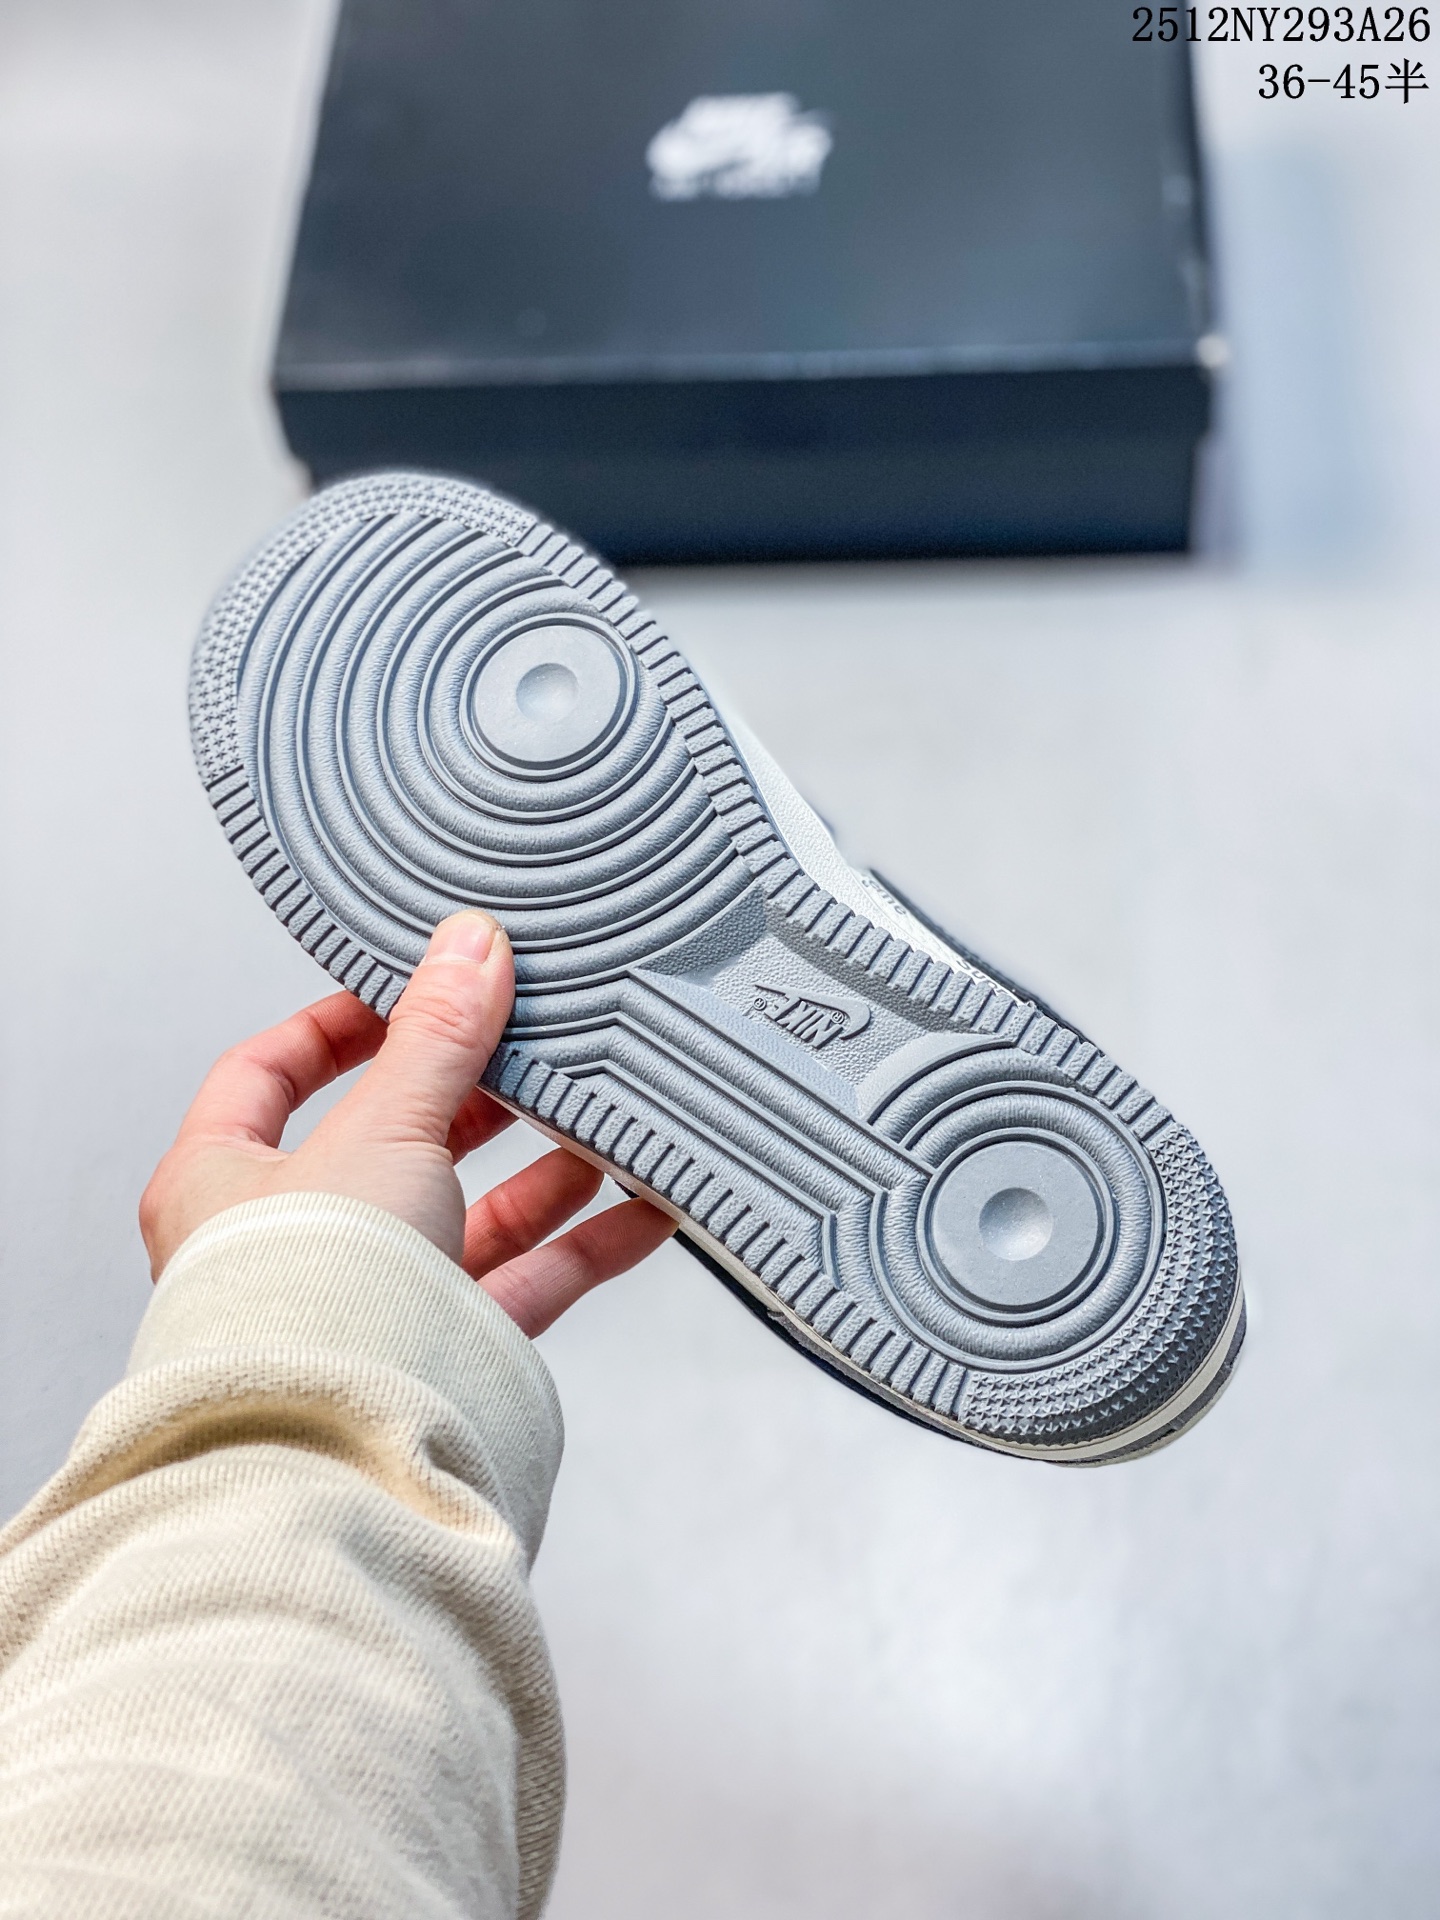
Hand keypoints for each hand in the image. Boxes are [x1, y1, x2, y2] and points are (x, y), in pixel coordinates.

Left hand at [139, 911, 674, 1336]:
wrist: (341, 1457)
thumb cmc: (307, 1301)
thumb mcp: (382, 1128)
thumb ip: (436, 1040)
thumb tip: (468, 946)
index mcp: (222, 1181)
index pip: (268, 1073)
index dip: (338, 1025)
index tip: (411, 991)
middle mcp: (291, 1243)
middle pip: (391, 1140)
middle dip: (471, 1096)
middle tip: (530, 1045)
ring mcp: (370, 1300)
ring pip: (467, 1214)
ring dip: (541, 1169)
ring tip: (604, 1118)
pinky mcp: (441, 1352)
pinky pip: (522, 1283)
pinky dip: (583, 1244)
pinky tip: (644, 1207)